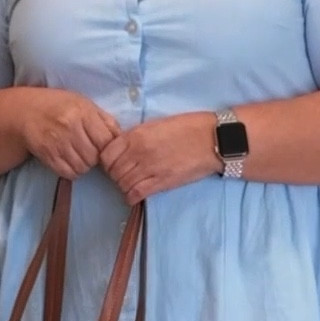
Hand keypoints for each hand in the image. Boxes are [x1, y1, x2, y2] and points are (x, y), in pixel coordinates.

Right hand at [15, 89, 120, 179]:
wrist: (26, 111)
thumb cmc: (59, 106)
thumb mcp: (84, 104)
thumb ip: (104, 119)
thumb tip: (122, 137)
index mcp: (83, 112)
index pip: (107, 140)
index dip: (108, 147)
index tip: (103, 147)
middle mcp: (70, 127)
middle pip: (95, 157)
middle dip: (96, 157)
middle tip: (89, 151)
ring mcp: (57, 142)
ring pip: (83, 167)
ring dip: (84, 165)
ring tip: (78, 155)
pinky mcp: (47, 155)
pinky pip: (69, 173)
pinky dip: (72, 171)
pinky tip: (69, 160)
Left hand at [100, 113, 217, 204]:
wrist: (212, 140)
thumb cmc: (188, 127)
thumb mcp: (156, 124)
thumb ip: (136, 136)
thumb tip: (122, 147)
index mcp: (136, 135)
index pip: (106, 154)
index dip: (108, 160)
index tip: (115, 162)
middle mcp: (139, 152)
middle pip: (113, 171)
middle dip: (115, 174)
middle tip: (124, 174)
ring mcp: (149, 168)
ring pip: (121, 184)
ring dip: (123, 185)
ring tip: (132, 183)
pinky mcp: (161, 182)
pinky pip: (135, 194)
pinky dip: (130, 196)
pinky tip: (135, 193)